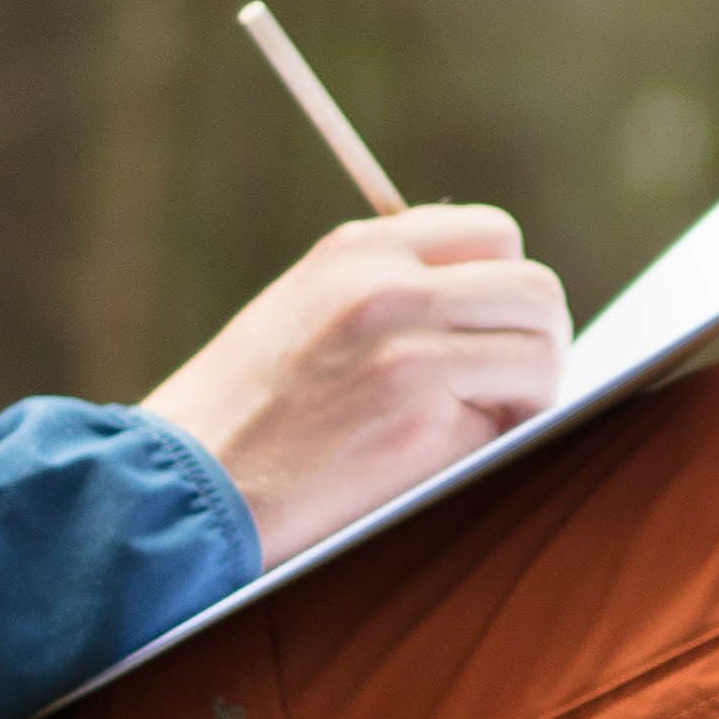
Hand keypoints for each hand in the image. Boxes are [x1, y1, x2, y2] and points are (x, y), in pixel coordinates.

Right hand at [143, 207, 574, 561]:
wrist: (176, 487)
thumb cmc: (237, 419)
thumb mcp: (299, 313)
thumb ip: (382, 293)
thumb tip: (488, 308)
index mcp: (357, 250)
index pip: (493, 231)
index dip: (505, 288)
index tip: (488, 336)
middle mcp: (389, 283)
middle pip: (535, 287)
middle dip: (538, 343)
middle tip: (510, 395)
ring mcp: (409, 346)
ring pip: (542, 347)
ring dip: (531, 395)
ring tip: (484, 431)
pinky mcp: (421, 415)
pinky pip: (514, 416)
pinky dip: (500, 444)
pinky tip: (448, 463)